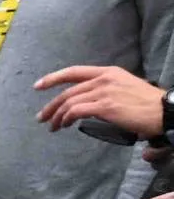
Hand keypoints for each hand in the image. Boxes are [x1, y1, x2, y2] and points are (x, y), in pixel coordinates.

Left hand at [33, 65, 167, 139]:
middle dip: (51, 106)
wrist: (163, 111)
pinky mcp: (106, 106)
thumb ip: (104, 90)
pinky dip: (66, 119)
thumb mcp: (124, 88)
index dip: (53, 78)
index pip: (74, 72)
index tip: (38, 86)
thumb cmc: (146, 103)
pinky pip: (76, 111)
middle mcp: (104, 79)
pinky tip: (65, 125)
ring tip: (53, 126)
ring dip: (57, 116)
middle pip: (68, 91)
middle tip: (41, 118)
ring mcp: (104, 92)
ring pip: (69, 102)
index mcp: (108, 72)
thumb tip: (86, 102)